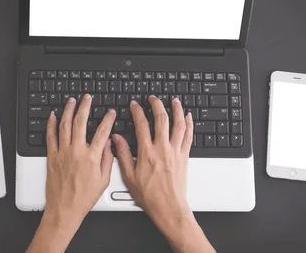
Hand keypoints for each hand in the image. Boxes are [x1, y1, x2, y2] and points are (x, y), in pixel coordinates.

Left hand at [27, 94, 115, 252]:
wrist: (64, 209)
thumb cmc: (84, 198)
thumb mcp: (103, 181)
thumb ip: (107, 160)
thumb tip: (109, 144)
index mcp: (92, 157)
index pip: (102, 132)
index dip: (108, 120)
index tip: (110, 112)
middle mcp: (77, 152)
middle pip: (80, 123)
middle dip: (85, 107)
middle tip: (87, 98)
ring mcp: (62, 153)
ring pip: (65, 126)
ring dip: (68, 111)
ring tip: (71, 101)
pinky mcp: (52, 157)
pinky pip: (50, 136)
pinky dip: (51, 124)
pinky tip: (53, 116)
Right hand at [112, 96, 214, 252]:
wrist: (169, 208)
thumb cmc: (149, 196)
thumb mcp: (129, 176)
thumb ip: (123, 155)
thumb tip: (117, 139)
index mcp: (147, 153)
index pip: (141, 125)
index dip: (137, 111)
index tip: (134, 105)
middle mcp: (162, 149)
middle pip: (161, 119)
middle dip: (156, 104)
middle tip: (153, 98)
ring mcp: (175, 151)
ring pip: (178, 124)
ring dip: (176, 110)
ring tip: (174, 101)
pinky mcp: (184, 157)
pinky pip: (188, 136)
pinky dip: (188, 124)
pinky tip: (187, 117)